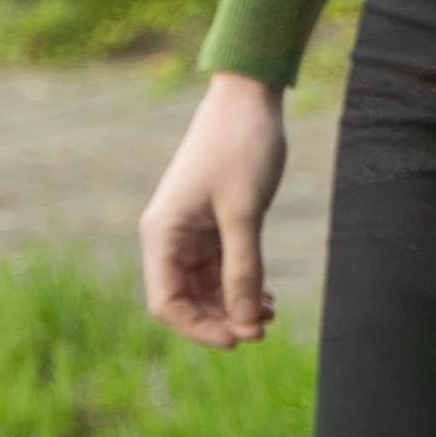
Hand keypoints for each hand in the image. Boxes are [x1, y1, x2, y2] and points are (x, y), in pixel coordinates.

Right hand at [139, 72, 290, 347]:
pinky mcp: (214, 221)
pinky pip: (222, 266)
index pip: (166, 302)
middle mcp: (170, 236)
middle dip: (222, 319)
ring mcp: (191, 229)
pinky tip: (270, 297)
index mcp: (162, 234)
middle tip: (264, 330)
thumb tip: (247, 321)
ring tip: (272, 315)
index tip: (238, 339)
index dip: (198, 328)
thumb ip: (244, 268)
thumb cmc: (241, 147)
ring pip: (207, 286)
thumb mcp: (245, 213)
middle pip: (186, 299)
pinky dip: (243, 283)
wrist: (249, 96)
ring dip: (235, 304)